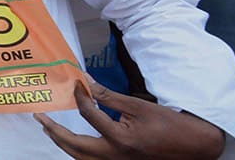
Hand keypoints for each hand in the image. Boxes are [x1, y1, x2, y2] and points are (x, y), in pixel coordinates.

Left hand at [35, 79, 225, 159]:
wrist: (194, 146)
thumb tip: (86, 81)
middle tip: (40, 117)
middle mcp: (114, 157)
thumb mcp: (138, 106)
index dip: (80, 96)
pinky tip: (70, 141)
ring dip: (62, 142)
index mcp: (120, 139)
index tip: (75, 83)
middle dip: (54, 130)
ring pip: (80, 157)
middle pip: (74, 145)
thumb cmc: (169, 124)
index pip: (88, 115)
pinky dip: (77, 151)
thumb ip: (108, 96)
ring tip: (49, 129)